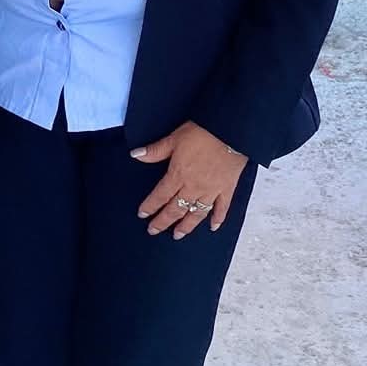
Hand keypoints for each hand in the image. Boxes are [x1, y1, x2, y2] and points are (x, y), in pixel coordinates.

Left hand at [131, 123, 247, 238]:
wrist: (230, 130)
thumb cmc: (203, 132)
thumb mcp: (174, 138)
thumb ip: (155, 150)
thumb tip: (135, 155)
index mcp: (178, 175)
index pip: (160, 196)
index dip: (150, 206)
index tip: (143, 214)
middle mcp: (193, 187)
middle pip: (175, 210)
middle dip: (163, 222)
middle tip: (154, 231)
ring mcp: (211, 190)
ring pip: (196, 214)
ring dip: (186, 226)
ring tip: (178, 235)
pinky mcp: (227, 189)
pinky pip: (222, 208)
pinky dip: (218, 219)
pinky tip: (213, 227)